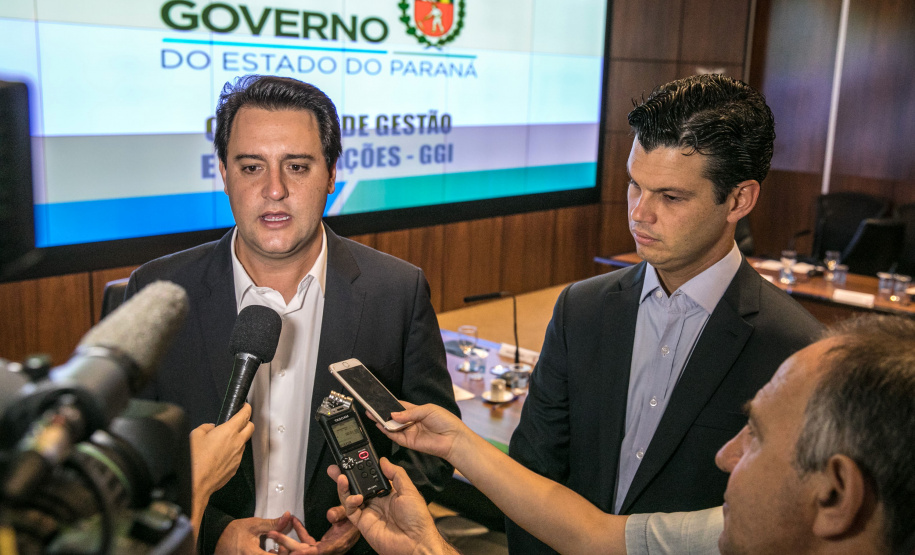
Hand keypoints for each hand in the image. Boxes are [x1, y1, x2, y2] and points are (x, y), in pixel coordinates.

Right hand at [189, 403, 254, 540]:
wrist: (196, 484)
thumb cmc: (194, 460)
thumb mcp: (195, 435)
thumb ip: (206, 427)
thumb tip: (211, 428)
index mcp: (229, 431)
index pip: (245, 415)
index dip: (246, 408)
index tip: (245, 406)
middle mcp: (237, 443)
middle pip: (250, 428)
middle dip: (246, 422)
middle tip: (238, 421)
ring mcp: (238, 456)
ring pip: (243, 443)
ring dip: (237, 439)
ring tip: (222, 442)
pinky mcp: (235, 468)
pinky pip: (237, 456)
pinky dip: (232, 452)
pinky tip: (219, 455)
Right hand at [215, 512, 293, 553]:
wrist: (219, 538)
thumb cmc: (236, 531)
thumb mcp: (255, 525)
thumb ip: (273, 523)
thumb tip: (288, 516)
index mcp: (251, 553)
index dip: (284, 552)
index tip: (286, 546)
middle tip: (284, 547)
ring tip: (278, 549)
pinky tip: (270, 552)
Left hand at [265, 509, 359, 553]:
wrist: (367, 521)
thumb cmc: (360, 516)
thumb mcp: (352, 512)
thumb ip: (341, 512)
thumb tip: (330, 514)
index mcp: (336, 545)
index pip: (316, 551)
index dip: (303, 552)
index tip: (289, 551)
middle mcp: (329, 549)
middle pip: (304, 552)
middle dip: (286, 544)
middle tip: (271, 535)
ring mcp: (325, 548)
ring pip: (303, 549)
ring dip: (289, 540)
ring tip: (274, 532)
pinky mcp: (323, 544)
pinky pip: (308, 541)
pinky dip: (299, 532)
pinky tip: (293, 520)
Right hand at [329, 458, 454, 554]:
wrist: (415, 542)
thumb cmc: (417, 519)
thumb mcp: (409, 490)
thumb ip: (396, 474)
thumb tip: (384, 461)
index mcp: (388, 492)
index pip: (371, 477)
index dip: (362, 469)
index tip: (354, 459)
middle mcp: (377, 501)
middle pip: (357, 486)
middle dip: (346, 476)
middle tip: (337, 466)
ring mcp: (369, 511)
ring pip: (350, 497)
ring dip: (344, 486)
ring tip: (342, 477)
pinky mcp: (363, 523)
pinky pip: (351, 511)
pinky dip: (349, 502)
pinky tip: (355, 497)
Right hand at [373, 402, 466, 460]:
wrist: (453, 439)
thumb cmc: (445, 421)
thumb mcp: (427, 410)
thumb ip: (409, 412)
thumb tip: (393, 414)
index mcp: (417, 411)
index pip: (400, 406)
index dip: (390, 403)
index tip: (378, 400)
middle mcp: (411, 421)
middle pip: (394, 417)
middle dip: (382, 413)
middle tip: (370, 408)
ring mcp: (409, 432)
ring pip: (392, 427)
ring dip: (382, 421)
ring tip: (371, 415)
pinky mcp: (408, 442)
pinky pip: (395, 436)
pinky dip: (387, 431)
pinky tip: (380, 424)